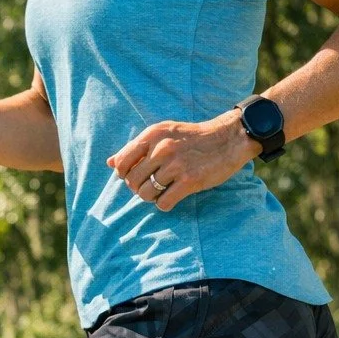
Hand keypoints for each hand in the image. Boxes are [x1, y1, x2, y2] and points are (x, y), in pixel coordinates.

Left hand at [105, 109, 261, 210]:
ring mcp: (175, 165)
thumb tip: (109, 163)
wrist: (229, 138)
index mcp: (152, 134)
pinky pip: (163, 203)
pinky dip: (164, 204)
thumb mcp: (163, 133)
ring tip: (163, 190)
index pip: (121, 163)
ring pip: (145, 194)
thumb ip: (136, 147)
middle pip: (132, 181)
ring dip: (151, 197)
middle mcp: (161, 148)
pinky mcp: (189, 181)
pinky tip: (172, 196)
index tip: (136, 176)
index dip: (124, 175)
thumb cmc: (192, 138)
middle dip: (138, 187)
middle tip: (152, 185)